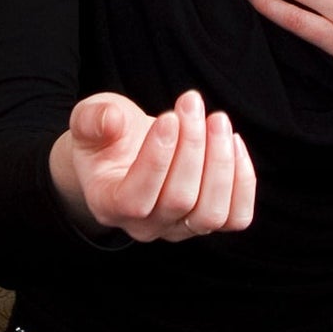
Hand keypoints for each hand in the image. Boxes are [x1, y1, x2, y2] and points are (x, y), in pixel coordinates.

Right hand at [50, 90, 255, 241]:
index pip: (136, 199)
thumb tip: (110, 120)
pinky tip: (232, 142)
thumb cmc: (108, 136)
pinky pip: (236, 216)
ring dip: (220, 161)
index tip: (169, 117)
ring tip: (216, 120)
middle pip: (179, 200)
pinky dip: (243, 180)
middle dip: (191, 146)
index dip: (157, 159)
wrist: (126, 152)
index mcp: (109, 205)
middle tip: (191, 103)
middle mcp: (144, 226)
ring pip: (211, 213)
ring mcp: (179, 229)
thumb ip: (92, 119)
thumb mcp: (89, 119)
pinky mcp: (208, 221)